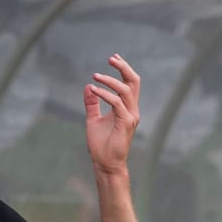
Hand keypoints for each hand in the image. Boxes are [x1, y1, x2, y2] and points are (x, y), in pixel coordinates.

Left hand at [84, 54, 140, 175]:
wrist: (105, 163)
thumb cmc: (101, 144)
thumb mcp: (93, 119)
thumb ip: (92, 104)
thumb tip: (88, 86)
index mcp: (126, 108)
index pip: (129, 83)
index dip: (123, 69)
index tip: (113, 58)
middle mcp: (131, 110)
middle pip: (133, 82)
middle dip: (123, 68)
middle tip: (111, 58)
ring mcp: (130, 116)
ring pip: (126, 91)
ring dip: (110, 81)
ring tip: (95, 76)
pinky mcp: (126, 124)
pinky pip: (117, 104)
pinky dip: (105, 95)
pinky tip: (94, 90)